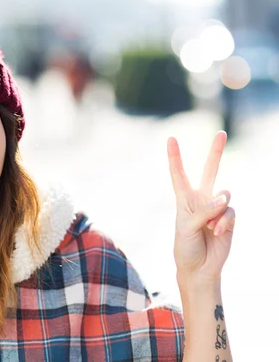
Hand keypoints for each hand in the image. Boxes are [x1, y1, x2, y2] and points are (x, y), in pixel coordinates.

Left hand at [167, 131, 235, 282]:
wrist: (199, 268)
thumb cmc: (186, 247)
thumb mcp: (187, 228)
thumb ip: (203, 211)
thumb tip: (224, 197)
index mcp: (184, 200)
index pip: (179, 174)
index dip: (175, 157)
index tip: (171, 138)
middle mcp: (201, 200)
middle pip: (210, 171)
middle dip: (216, 152)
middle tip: (221, 132)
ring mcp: (217, 208)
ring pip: (224, 195)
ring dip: (216, 212)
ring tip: (209, 228)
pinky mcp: (229, 218)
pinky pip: (230, 212)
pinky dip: (224, 222)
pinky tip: (217, 233)